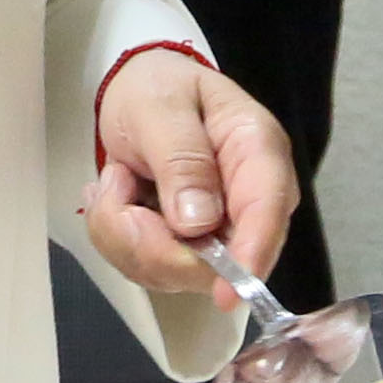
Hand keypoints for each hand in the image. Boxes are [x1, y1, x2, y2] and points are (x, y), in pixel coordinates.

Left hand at [83, 46, 299, 297]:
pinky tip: (118, 197)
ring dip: (125, 234)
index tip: (224, 294)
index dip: (248, 258)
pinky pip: (148, 268)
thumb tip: (199, 222)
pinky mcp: (188, 248)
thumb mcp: (160, 108)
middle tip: (116, 186)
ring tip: (117, 180)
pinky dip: (118, 238)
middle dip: (152, 240)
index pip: (267, 213)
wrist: (139, 92)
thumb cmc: (158, 88)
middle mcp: (248, 201)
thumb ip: (180, 159)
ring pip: (174, 272)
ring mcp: (219, 231)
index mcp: (257, 152)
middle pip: (218, 262)